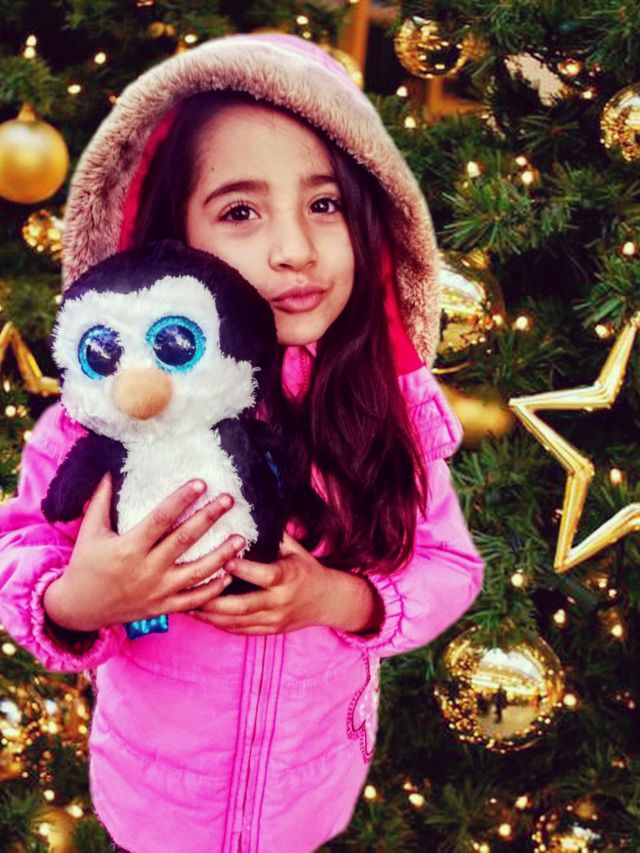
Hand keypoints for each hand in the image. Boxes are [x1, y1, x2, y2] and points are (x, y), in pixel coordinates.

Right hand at [43, 474, 245, 632]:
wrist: (80, 609)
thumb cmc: (86, 565)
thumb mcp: (90, 531)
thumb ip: (101, 500)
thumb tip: (109, 469)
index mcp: (128, 548)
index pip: (160, 519)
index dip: (181, 500)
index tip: (201, 483)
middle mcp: (146, 570)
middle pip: (184, 541)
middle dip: (208, 518)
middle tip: (228, 499)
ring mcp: (157, 591)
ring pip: (196, 573)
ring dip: (221, 555)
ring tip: (241, 538)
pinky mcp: (163, 608)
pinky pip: (194, 600)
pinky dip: (214, 589)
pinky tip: (230, 574)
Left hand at [188, 532, 334, 634]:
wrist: (327, 601)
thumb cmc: (306, 569)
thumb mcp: (295, 549)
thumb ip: (273, 535)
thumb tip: (249, 512)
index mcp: (288, 578)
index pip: (264, 576)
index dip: (244, 570)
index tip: (223, 560)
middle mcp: (280, 602)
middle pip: (243, 606)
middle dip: (214, 600)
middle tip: (189, 589)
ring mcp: (273, 620)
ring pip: (236, 622)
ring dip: (210, 615)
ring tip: (184, 604)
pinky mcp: (268, 631)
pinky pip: (239, 631)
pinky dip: (218, 624)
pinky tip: (200, 615)